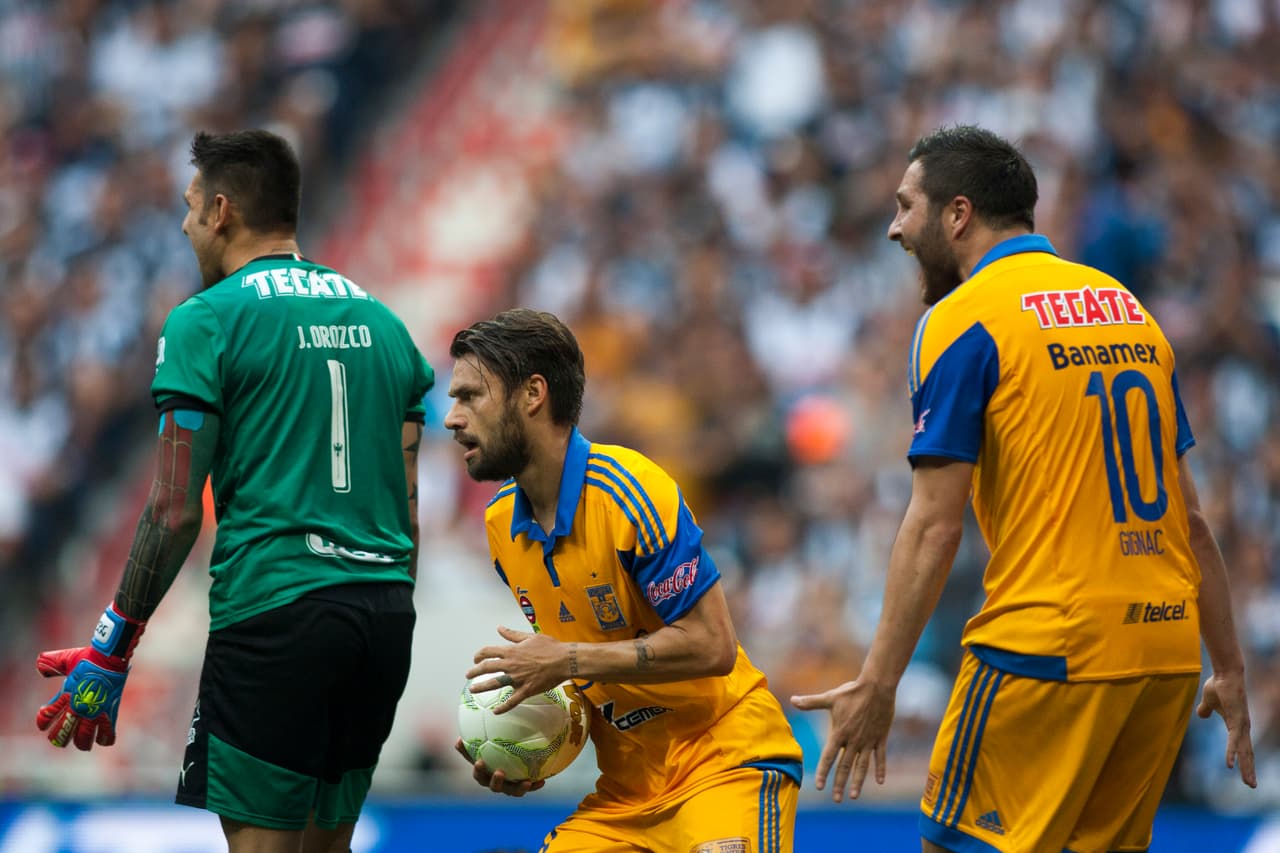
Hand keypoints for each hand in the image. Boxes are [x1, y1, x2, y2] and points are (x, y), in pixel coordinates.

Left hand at [34, 603, 143, 749]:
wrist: (110, 657)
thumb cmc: (88, 657)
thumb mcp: (65, 659)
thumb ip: (50, 664)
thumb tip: (40, 667)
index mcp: (65, 696)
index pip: (45, 718)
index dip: (43, 723)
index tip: (44, 724)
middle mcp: (78, 708)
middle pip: (62, 735)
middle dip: (59, 739)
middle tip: (61, 739)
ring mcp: (94, 712)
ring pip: (84, 740)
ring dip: (82, 743)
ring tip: (83, 743)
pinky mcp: (110, 713)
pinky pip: (107, 734)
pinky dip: (104, 739)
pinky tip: (102, 738)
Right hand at [455, 738, 545, 796]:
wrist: (510, 761)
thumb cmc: (490, 754)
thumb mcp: (480, 749)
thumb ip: (469, 747)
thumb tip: (457, 739)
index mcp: (485, 775)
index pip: (479, 775)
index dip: (478, 771)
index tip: (480, 762)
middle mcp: (497, 783)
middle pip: (495, 787)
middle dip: (496, 781)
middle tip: (499, 772)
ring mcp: (509, 787)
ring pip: (513, 791)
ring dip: (519, 788)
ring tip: (526, 782)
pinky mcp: (522, 787)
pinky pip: (528, 788)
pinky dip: (534, 785)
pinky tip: (542, 781)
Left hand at [466, 626, 567, 713]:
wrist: (565, 660)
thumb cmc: (550, 647)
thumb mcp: (530, 636)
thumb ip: (512, 634)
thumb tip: (499, 628)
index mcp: (511, 651)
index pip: (488, 651)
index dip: (479, 654)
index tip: (475, 658)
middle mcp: (511, 664)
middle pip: (486, 668)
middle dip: (474, 672)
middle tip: (468, 675)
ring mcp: (517, 678)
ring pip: (494, 684)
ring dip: (481, 687)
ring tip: (472, 690)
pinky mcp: (526, 690)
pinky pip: (511, 701)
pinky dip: (502, 707)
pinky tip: (495, 711)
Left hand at [791, 679, 895, 802]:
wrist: (876, 687)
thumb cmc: (852, 692)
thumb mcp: (830, 698)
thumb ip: (811, 702)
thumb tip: (792, 699)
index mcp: (839, 733)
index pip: (829, 757)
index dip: (823, 772)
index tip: (819, 786)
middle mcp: (853, 741)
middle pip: (845, 767)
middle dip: (840, 784)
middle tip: (837, 799)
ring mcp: (868, 741)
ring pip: (861, 766)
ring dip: (857, 782)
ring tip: (854, 796)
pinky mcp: (880, 738)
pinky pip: (880, 757)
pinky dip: (880, 769)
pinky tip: (880, 782)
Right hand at [1197, 671, 1256, 787]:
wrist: (1225, 674)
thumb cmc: (1218, 685)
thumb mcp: (1208, 702)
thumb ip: (1205, 710)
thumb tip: (1201, 716)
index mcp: (1237, 726)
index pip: (1242, 748)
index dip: (1244, 761)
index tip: (1246, 775)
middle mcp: (1243, 728)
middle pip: (1247, 753)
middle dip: (1249, 770)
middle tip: (1252, 785)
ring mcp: (1241, 726)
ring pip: (1244, 752)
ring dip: (1246, 768)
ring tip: (1248, 783)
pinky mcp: (1236, 722)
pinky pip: (1233, 742)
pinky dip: (1232, 754)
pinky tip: (1230, 765)